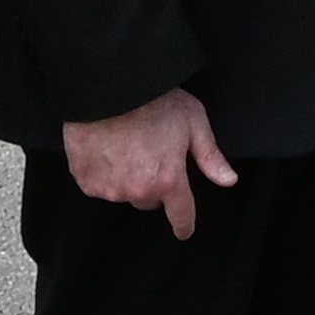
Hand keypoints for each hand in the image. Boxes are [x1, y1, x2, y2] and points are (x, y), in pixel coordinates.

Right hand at [61, 88, 238, 238]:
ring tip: (124, 146)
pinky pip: (98, 185)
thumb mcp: (193, 120)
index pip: (181, 215)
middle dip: (151, 184)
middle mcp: (139, 190)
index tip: (183, 228)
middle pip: (148, 200)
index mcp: (168, 179)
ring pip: (123, 193)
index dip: (184, 224)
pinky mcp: (86, 180)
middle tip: (148, 154)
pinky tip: (105, 149)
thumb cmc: (152, 98)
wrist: (108, 86)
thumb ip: (210, 155)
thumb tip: (228, 179)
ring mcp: (110, 188)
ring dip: (125, 178)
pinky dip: (102, 173)